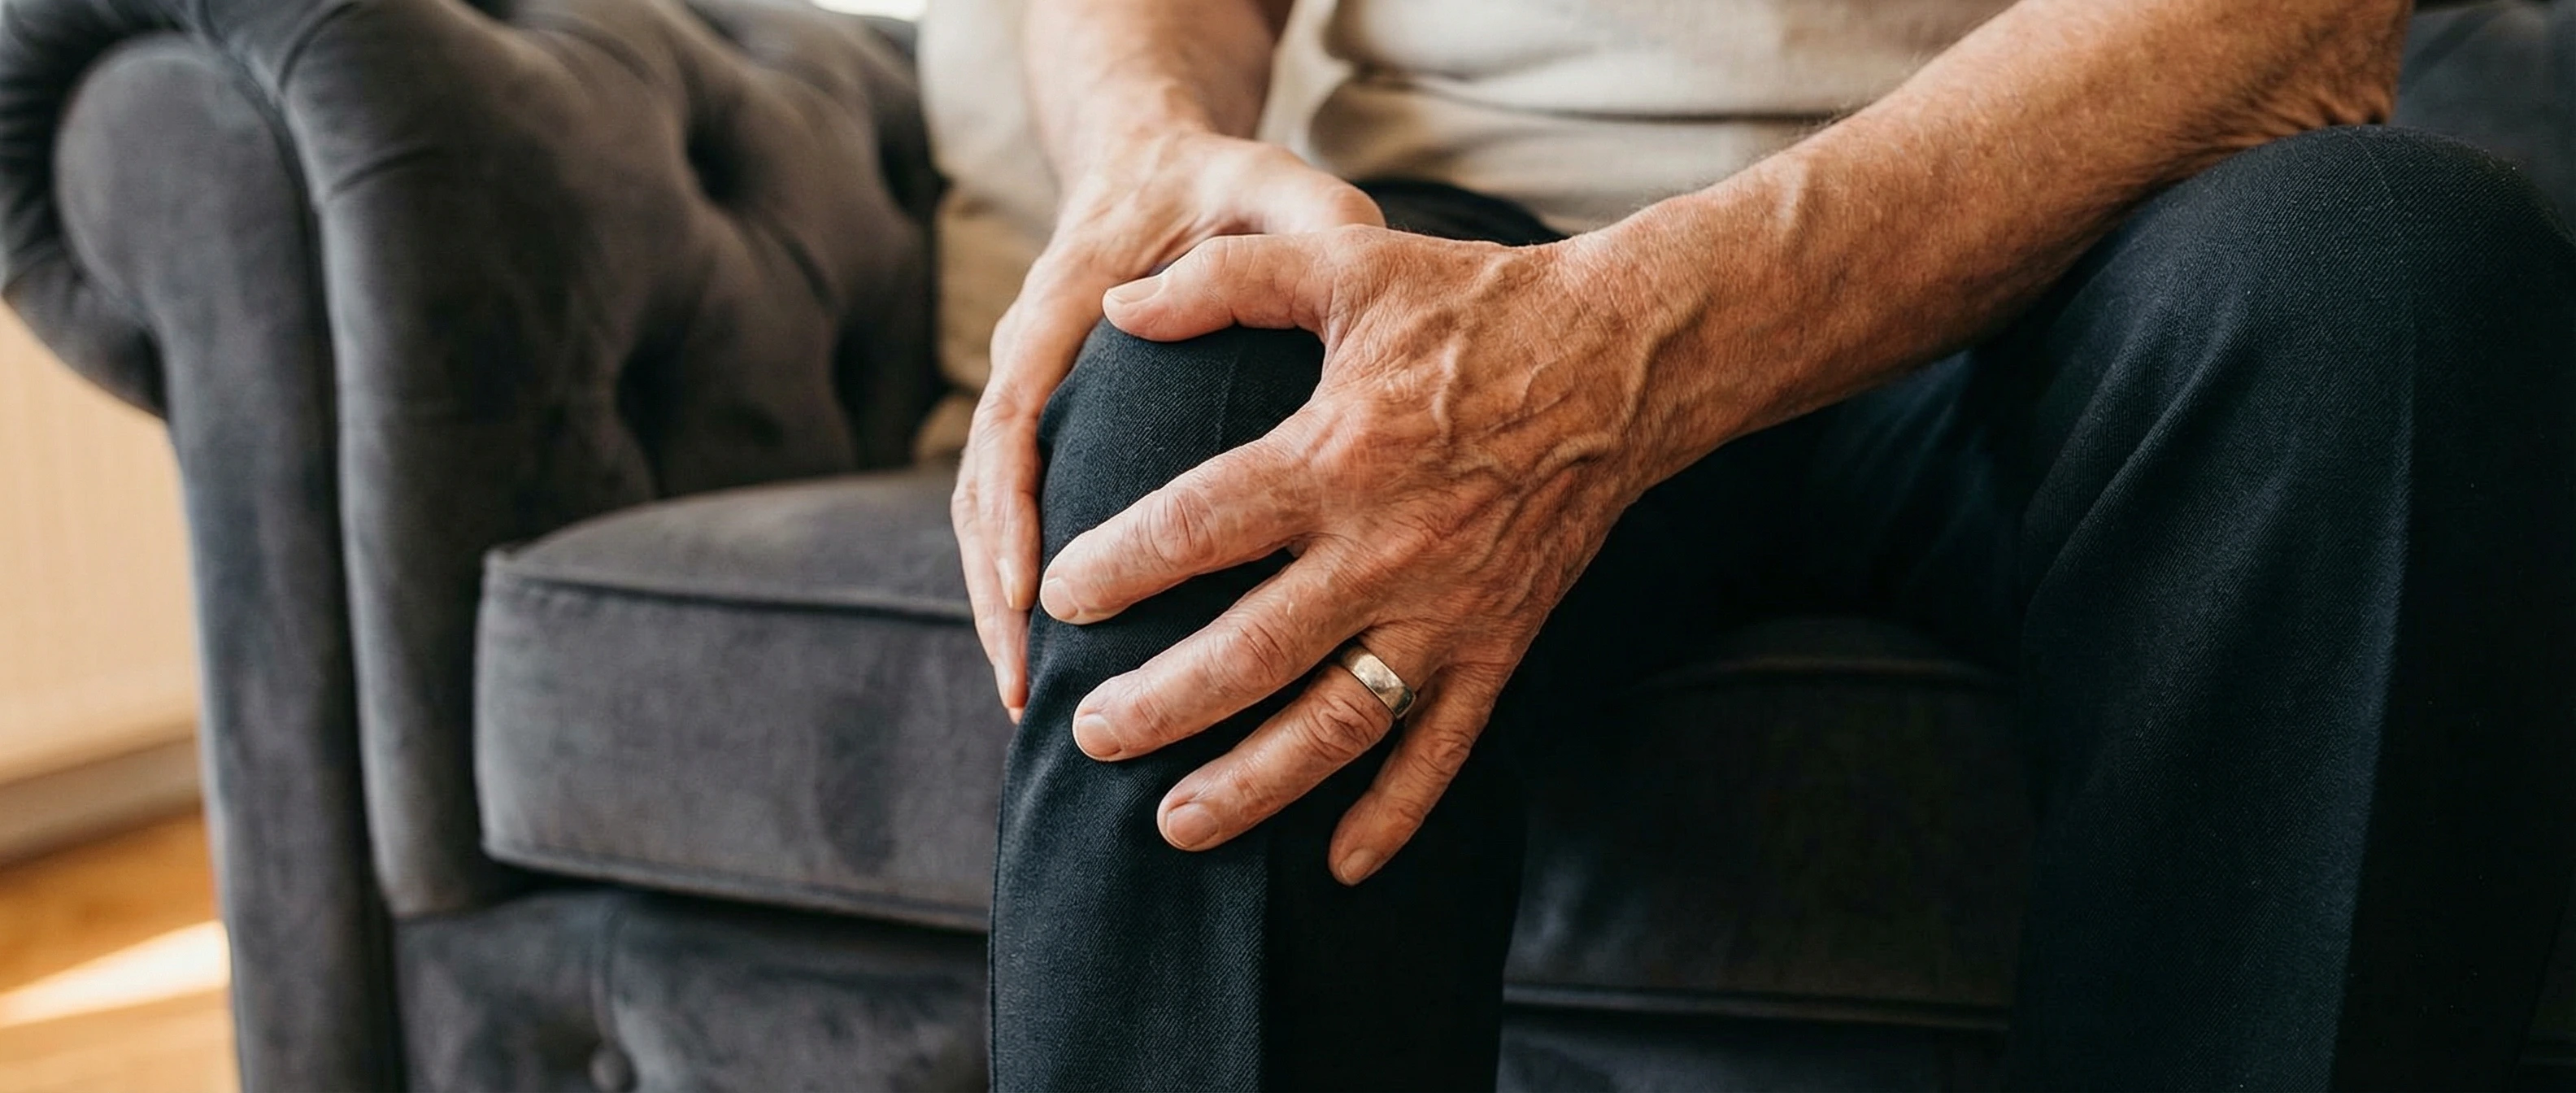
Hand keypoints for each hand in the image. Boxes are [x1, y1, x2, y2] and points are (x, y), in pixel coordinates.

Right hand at [953, 133, 1380, 720]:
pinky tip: (1052, 662)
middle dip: (998, 593)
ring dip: (1002, 607)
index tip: (1033, 593)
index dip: (1015, 510)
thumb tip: (1358, 249)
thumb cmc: (1218, 182)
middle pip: (986, 490)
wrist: (1156, 163)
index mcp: (1064, 302)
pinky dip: (1023, 590)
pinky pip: (1020, 517)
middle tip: (1024, 686)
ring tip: (1029, 703)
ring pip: (989, 516)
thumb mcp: (1269, 182)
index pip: (1016, 417)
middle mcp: (1031, 357)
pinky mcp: (1051, 427)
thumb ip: (1307, 216)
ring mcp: (1033, 396)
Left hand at [1040, 226, 1701, 883]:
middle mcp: (1386, 548)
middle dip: (1160, 703)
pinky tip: (1337, 866)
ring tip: (1174, 822)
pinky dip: (1395, 816)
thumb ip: (1227, 282)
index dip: (1119, 567)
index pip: (1199, 526)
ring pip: (1336, 722)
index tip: (1061, 600)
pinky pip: (1444, 749)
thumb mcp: (1346, 267)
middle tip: (1090, 733)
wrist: (1621, 360)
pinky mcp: (1498, 646)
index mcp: (1335, 454)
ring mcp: (1446, 610)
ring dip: (1252, 783)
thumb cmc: (1473, 306)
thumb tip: (1121, 305)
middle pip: (1251, 651)